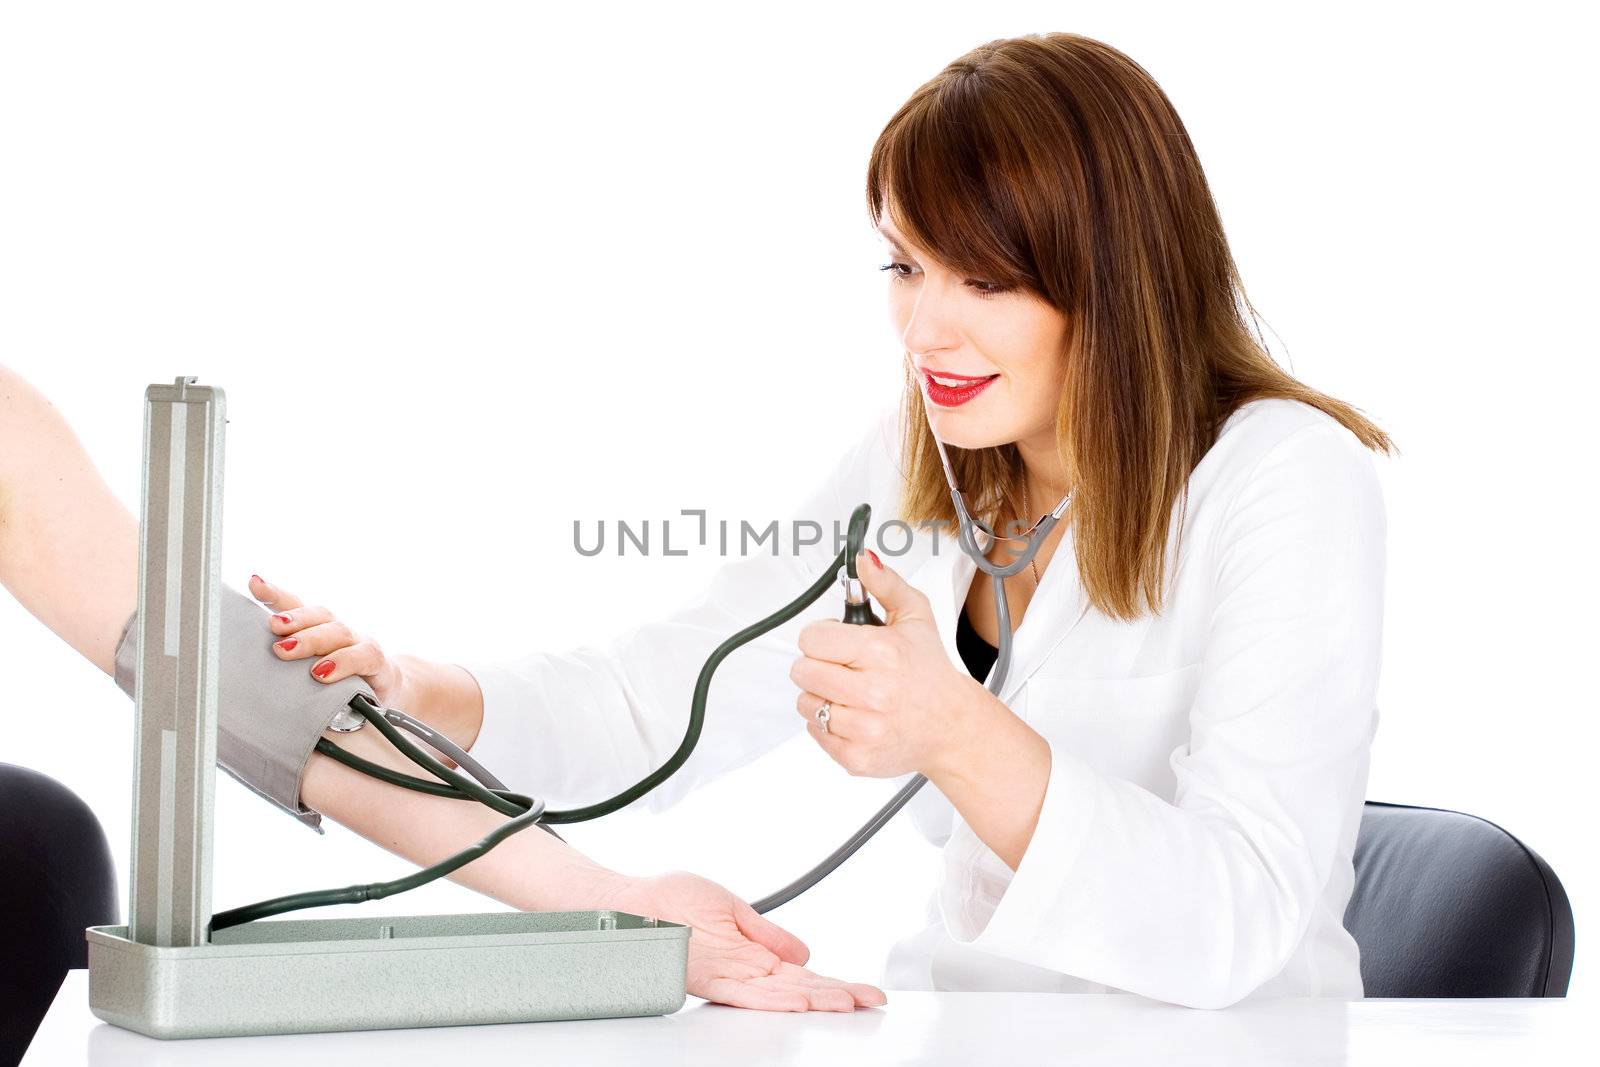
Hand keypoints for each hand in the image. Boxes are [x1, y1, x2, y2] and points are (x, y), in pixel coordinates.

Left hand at [247, 574, 407, 705]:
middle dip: (295, 619)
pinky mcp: (378, 664)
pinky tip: (322, 673)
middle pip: (319, 615)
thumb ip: (284, 669)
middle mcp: (339, 631)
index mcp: (319, 629)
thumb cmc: (336, 684)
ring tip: (286, 650)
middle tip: (273, 626)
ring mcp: (360, 644)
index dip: (275, 594)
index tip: (254, 583)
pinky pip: (363, 657)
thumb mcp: (308, 675)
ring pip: (338, 632)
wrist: (383, 695)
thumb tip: (248, 673)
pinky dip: (342, 663)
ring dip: (311, 640)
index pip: (297, 605)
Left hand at [603, 870, 885, 1011]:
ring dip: (815, 1000)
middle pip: (799, 989)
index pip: (803, 975)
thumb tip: (804, 952)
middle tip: (868, 1002)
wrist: (631, 904)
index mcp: (752, 955)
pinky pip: (747, 992)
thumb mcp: (731, 909)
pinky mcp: (707, 977)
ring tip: (846, 1003)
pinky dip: (775, 997)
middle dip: (836, 995)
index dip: (835, 984)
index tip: (864, 991)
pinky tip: (800, 1000)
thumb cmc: (671, 902)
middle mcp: (743, 970)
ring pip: (780, 996)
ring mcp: (727, 975)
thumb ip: (768, 933)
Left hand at [789, 550, 981, 779]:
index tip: (835, 641)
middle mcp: (872, 692)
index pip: (811, 640)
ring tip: (851, 693)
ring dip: (822, 695)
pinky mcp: (857, 756)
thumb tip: (864, 561)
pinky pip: (815, 732)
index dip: (820, 637)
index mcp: (881, 653)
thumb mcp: (915, 617)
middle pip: (803, 671)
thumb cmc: (930, 672)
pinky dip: (828, 724)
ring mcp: (864, 728)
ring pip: (805, 703)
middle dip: (818, 665)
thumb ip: (886, 585)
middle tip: (843, 667)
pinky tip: (855, 715)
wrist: (951, 727)